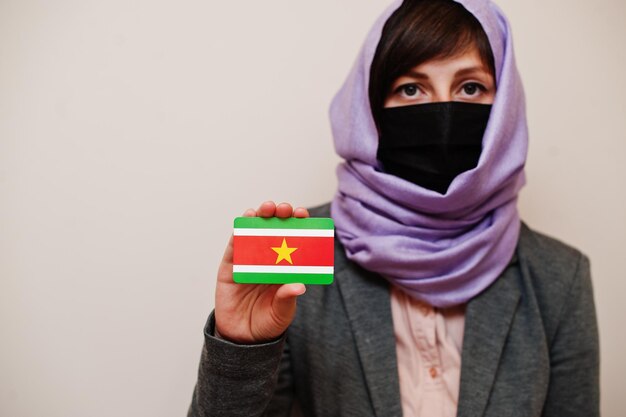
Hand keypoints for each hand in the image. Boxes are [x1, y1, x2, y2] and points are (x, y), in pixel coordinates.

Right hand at [214, 201, 308, 343]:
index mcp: (285, 267)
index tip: (302, 215)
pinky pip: (235, 245)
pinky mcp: (230, 266)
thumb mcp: (282, 313)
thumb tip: (299, 286)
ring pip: (254, 232)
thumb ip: (287, 299)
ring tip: (267, 208)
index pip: (293, 240)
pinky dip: (239, 231)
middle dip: (280, 215)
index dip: (298, 225)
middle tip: (285, 209)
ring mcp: (248, 261)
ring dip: (260, 216)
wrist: (242, 339)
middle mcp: (267, 259)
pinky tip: (246, 219)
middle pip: (274, 230)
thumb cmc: (267, 323)